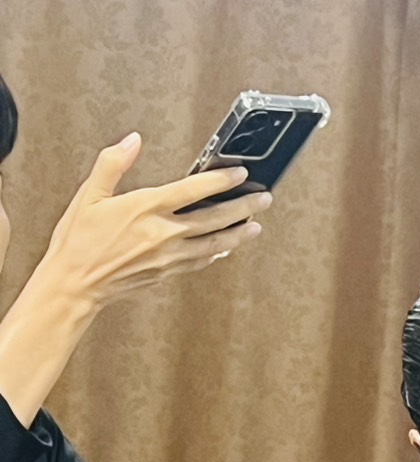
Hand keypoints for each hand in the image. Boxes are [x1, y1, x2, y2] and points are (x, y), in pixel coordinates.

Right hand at [36, 132, 271, 311]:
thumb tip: (133, 140)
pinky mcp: (168, 273)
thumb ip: (113, 163)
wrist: (75, 284)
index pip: (193, 190)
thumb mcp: (89, 194)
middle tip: (264, 199)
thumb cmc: (78, 240)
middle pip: (214, 219)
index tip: (241, 173)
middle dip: (242, 208)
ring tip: (256, 225)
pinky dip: (216, 253)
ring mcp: (168, 257)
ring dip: (238, 234)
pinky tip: (227, 247)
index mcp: (145, 208)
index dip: (220, 181)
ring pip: (214, 245)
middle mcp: (163, 234)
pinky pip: (200, 261)